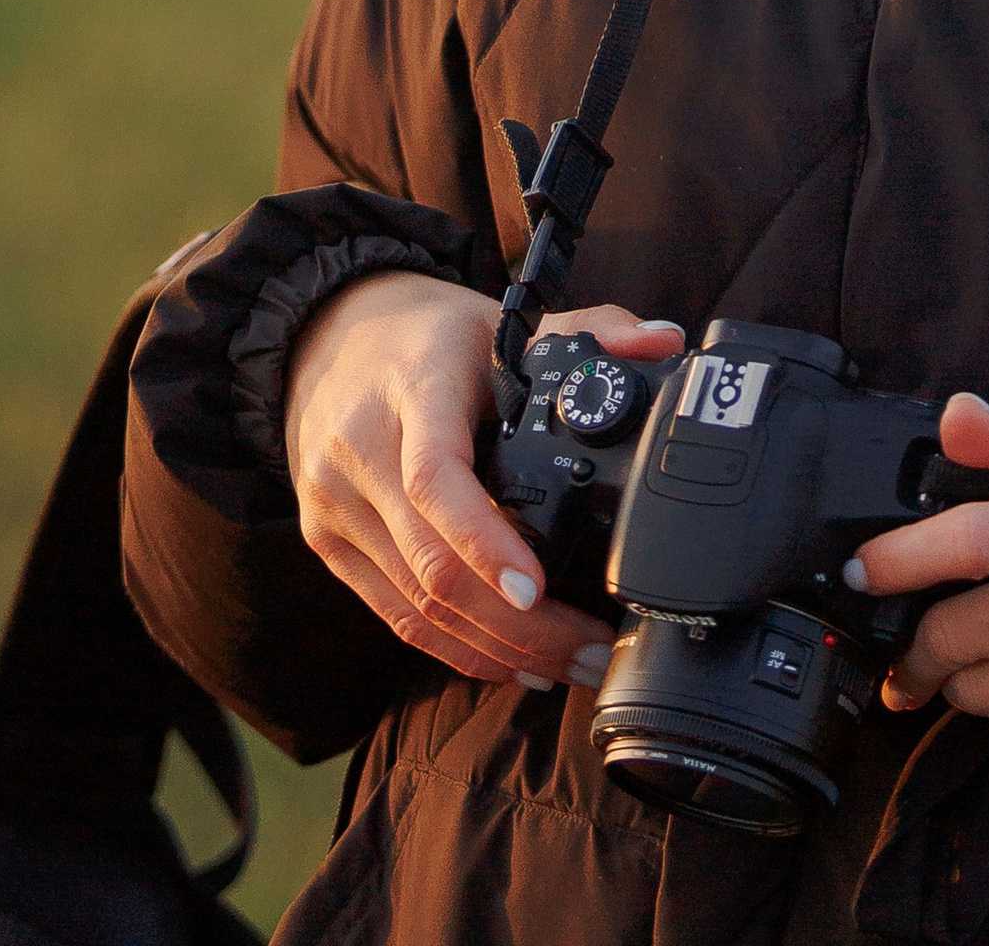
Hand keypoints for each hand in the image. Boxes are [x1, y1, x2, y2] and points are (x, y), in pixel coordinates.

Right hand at [284, 273, 682, 691]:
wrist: (324, 336)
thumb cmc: (428, 336)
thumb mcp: (501, 320)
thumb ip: (590, 327)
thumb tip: (663, 341)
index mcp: (411, 390)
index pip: (436, 477)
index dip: (484, 542)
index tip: (537, 589)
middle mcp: (360, 452)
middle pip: (434, 566)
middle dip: (519, 627)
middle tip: (590, 652)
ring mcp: (336, 506)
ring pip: (416, 605)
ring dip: (495, 651)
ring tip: (566, 667)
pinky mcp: (327, 543)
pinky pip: (394, 615)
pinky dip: (453, 647)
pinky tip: (507, 661)